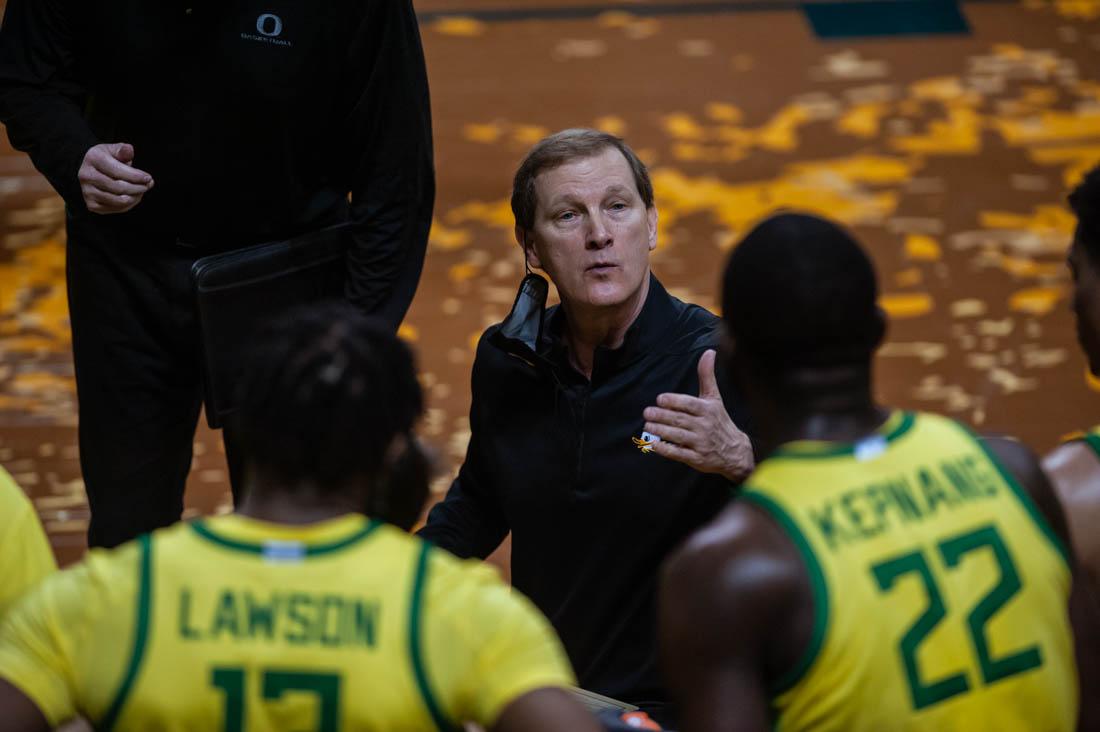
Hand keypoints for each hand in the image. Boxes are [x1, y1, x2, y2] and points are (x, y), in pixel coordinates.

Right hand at [78, 142, 153, 213]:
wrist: (92, 170)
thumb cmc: (108, 159)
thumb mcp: (114, 150)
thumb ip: (123, 150)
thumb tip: (129, 150)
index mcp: (93, 158)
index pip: (117, 170)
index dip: (135, 176)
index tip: (149, 178)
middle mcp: (87, 175)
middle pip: (118, 187)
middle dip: (137, 188)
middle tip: (148, 185)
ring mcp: (87, 191)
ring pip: (118, 200)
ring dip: (135, 197)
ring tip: (141, 190)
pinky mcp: (92, 205)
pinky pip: (115, 209)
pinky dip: (128, 205)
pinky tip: (133, 197)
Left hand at [642, 349, 754, 481]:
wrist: (735, 452)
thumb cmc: (719, 420)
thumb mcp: (714, 398)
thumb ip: (707, 376)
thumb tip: (709, 352)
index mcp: (708, 410)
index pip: (689, 404)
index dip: (674, 401)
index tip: (660, 399)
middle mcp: (705, 426)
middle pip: (680, 420)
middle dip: (662, 416)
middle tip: (647, 412)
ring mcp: (701, 443)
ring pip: (678, 436)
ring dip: (660, 431)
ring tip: (647, 425)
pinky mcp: (697, 458)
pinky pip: (678, 453)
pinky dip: (665, 449)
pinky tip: (653, 444)